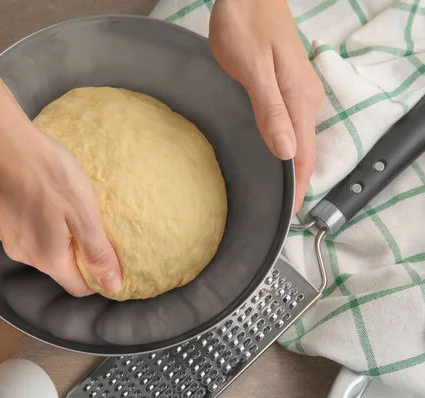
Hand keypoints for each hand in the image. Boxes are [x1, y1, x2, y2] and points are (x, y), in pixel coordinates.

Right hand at [0, 124, 121, 296]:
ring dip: (56, 237)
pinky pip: (24, 230)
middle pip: (58, 267)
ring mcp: (6, 237)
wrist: (3, 143)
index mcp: (48, 259)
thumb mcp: (84, 214)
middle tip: (92, 226)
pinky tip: (43, 198)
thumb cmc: (49, 175)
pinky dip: (37, 222)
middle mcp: (23, 255)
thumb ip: (97, 253)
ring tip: (68, 209)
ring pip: (39, 248)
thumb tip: (112, 287)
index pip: (77, 287)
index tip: (109, 259)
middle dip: (77, 254)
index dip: (96, 278)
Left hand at [209, 0, 323, 211]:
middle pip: (304, 152)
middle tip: (278, 214)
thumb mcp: (253, 70)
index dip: (300, 189)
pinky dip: (282, 146)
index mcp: (300, 100)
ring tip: (274, 194)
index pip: (305, 157)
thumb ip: (271, 111)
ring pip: (297, 140)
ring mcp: (296, 92)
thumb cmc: (246, 25)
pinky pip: (288, 125)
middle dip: (296, 184)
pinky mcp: (284, 86)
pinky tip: (270, 154)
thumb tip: (286, 151)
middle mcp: (305, 99)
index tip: (289, 217)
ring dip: (289, 167)